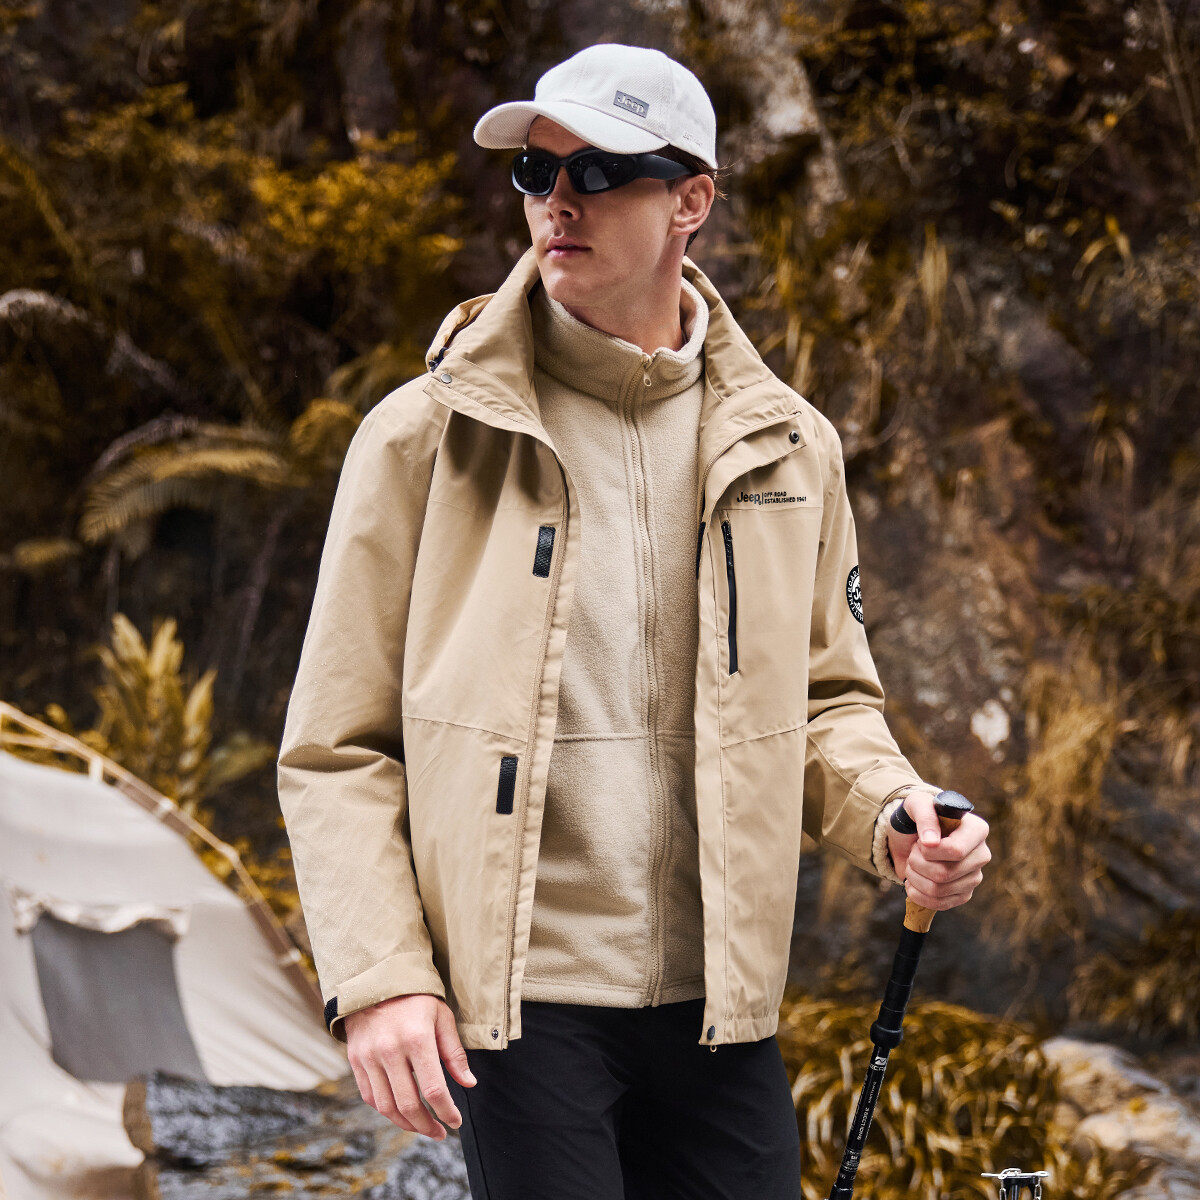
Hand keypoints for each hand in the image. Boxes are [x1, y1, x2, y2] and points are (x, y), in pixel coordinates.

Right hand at [344, 993, 475, 1139]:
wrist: (376, 981)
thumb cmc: (415, 999)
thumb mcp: (441, 1017)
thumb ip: (454, 1053)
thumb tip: (468, 1083)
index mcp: (416, 1039)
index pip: (434, 1089)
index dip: (446, 1111)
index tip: (455, 1122)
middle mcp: (390, 1051)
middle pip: (408, 1104)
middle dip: (426, 1126)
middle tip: (440, 1133)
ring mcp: (369, 1058)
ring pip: (386, 1107)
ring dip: (406, 1124)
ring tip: (422, 1128)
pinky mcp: (355, 1061)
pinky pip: (370, 1096)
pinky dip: (386, 1111)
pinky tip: (401, 1113)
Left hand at [887, 787, 990, 910]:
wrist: (912, 835)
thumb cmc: (918, 816)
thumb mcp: (917, 805)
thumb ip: (925, 816)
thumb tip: (931, 841)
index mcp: (977, 830)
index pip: (956, 851)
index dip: (930, 851)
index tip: (920, 841)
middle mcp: (981, 855)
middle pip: (944, 873)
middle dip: (917, 863)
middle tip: (913, 851)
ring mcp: (974, 877)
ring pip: (938, 890)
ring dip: (914, 877)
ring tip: (912, 863)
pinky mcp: (964, 894)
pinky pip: (939, 904)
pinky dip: (918, 894)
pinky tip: (913, 881)